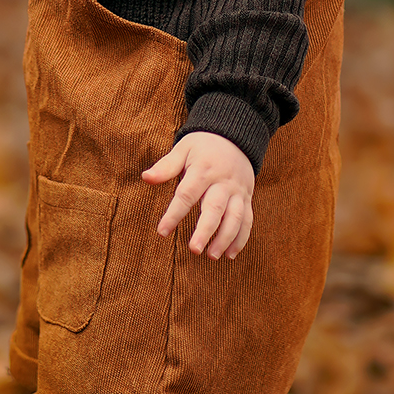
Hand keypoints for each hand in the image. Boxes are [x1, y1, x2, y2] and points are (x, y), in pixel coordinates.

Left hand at [143, 131, 254, 258]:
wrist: (235, 137)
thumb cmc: (202, 146)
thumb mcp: (183, 149)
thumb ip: (166, 166)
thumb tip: (145, 177)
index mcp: (203, 170)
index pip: (187, 194)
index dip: (174, 214)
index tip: (162, 232)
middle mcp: (222, 182)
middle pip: (214, 208)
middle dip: (205, 230)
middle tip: (194, 250)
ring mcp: (237, 191)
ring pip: (235, 217)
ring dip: (225, 238)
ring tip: (211, 256)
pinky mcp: (247, 198)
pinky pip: (247, 219)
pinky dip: (241, 238)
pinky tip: (230, 255)